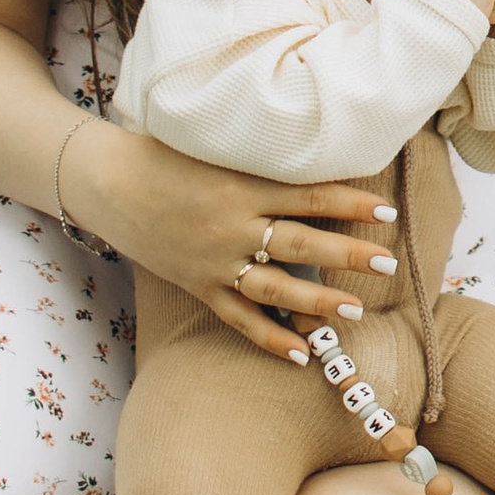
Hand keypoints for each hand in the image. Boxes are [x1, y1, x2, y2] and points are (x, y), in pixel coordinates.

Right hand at [77, 125, 403, 366]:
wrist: (107, 182)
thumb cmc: (165, 152)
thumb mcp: (217, 144)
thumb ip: (262, 151)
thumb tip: (313, 141)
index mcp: (242, 185)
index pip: (310, 196)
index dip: (352, 204)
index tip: (386, 211)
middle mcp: (232, 226)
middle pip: (301, 244)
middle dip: (347, 256)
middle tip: (387, 265)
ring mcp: (214, 261)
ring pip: (275, 286)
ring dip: (317, 302)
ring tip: (355, 310)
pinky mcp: (197, 285)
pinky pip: (237, 317)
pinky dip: (269, 336)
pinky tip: (300, 353)